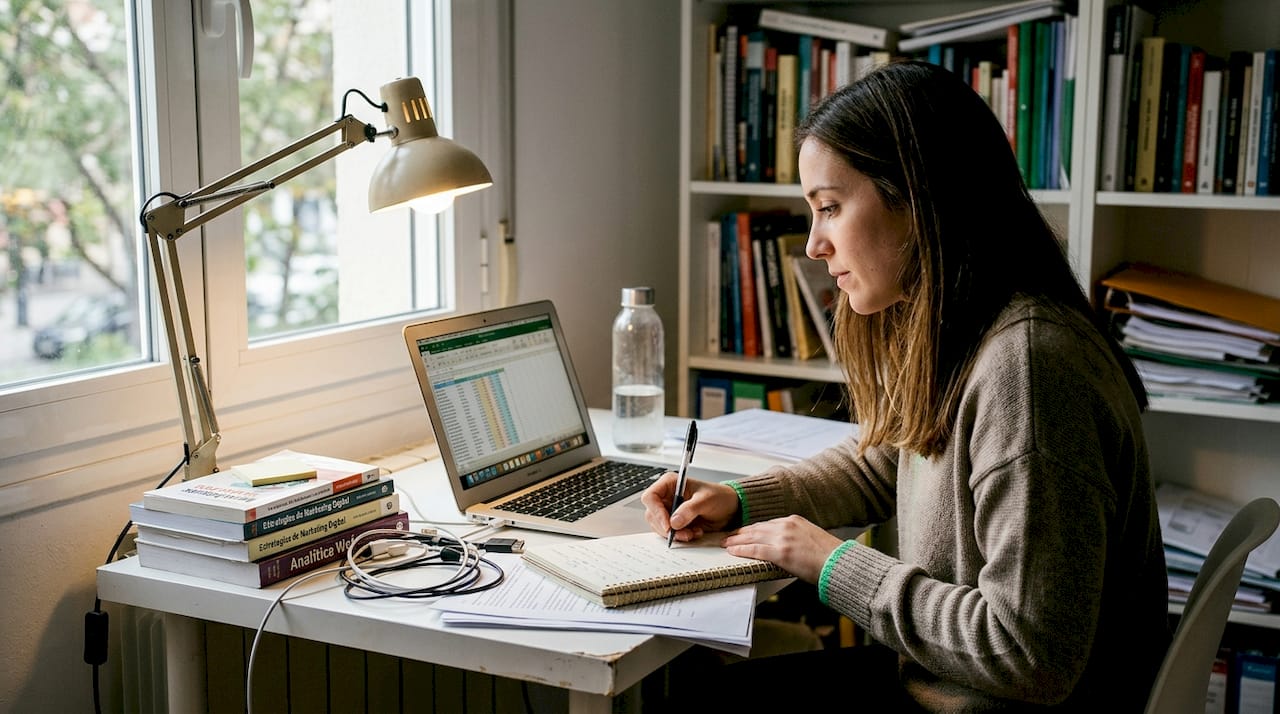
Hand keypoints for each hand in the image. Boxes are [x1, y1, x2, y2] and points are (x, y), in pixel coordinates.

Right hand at [640, 473, 739, 542]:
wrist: (730, 508)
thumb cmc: (719, 496)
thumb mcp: (706, 500)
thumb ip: (689, 510)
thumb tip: (674, 521)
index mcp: (670, 484)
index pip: (651, 497)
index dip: (656, 512)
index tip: (668, 525)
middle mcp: (666, 496)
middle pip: (652, 514)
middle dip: (667, 527)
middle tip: (683, 534)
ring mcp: (669, 510)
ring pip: (660, 526)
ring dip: (675, 534)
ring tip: (692, 533)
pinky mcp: (675, 522)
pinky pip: (669, 533)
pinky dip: (680, 536)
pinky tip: (694, 532)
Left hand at [722, 515, 844, 582]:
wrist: (839, 563)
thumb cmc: (829, 555)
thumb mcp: (810, 537)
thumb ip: (794, 537)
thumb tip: (784, 545)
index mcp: (794, 520)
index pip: (766, 523)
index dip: (752, 528)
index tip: (743, 531)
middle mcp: (786, 525)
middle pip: (757, 528)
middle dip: (741, 533)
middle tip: (728, 536)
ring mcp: (783, 538)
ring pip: (753, 537)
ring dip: (737, 541)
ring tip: (726, 543)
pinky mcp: (781, 552)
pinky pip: (755, 550)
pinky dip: (742, 550)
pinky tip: (733, 551)